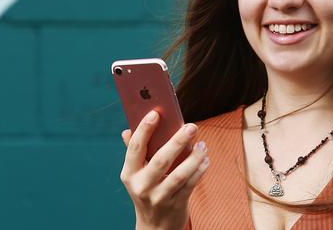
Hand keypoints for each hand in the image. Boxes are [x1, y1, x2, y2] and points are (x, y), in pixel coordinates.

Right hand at [120, 110, 209, 229]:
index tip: (156, 113)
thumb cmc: (147, 190)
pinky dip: (200, 171)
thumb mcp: (137, 174)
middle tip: (192, 126)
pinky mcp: (175, 205)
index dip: (144, 129)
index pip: (135, 148)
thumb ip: (135, 152)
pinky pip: (191, 185)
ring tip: (203, 145)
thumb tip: (127, 129)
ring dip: (194, 158)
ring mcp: (158, 197)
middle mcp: (141, 186)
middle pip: (160, 160)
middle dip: (177, 142)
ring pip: (179, 175)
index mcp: (129, 174)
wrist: (154, 226)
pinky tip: (206, 160)